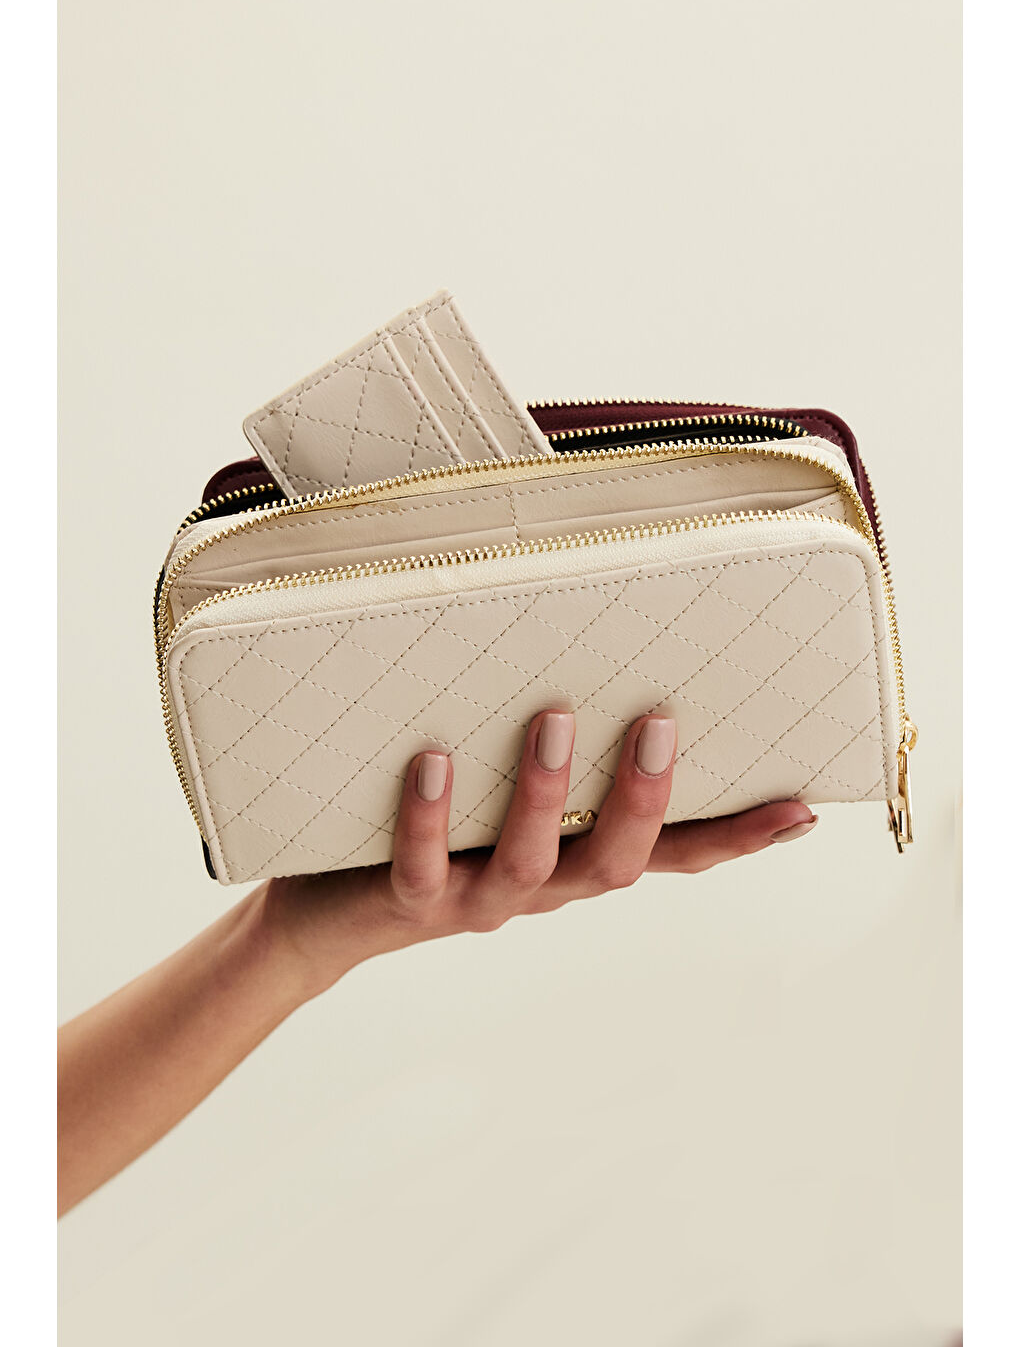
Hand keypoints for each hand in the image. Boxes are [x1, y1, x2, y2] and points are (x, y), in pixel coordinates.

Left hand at [261, 711, 818, 1001]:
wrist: (327, 914)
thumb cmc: (431, 831)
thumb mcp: (498, 794)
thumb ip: (550, 757)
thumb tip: (591, 674)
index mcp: (572, 862)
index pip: (669, 855)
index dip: (735, 839)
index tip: (800, 810)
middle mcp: (538, 888)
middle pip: (611, 865)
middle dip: (642, 799)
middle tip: (659, 723)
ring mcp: (473, 901)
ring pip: (526, 865)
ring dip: (544, 795)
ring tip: (553, 718)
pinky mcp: (404, 900)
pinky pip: (421, 866)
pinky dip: (429, 816)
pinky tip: (433, 757)